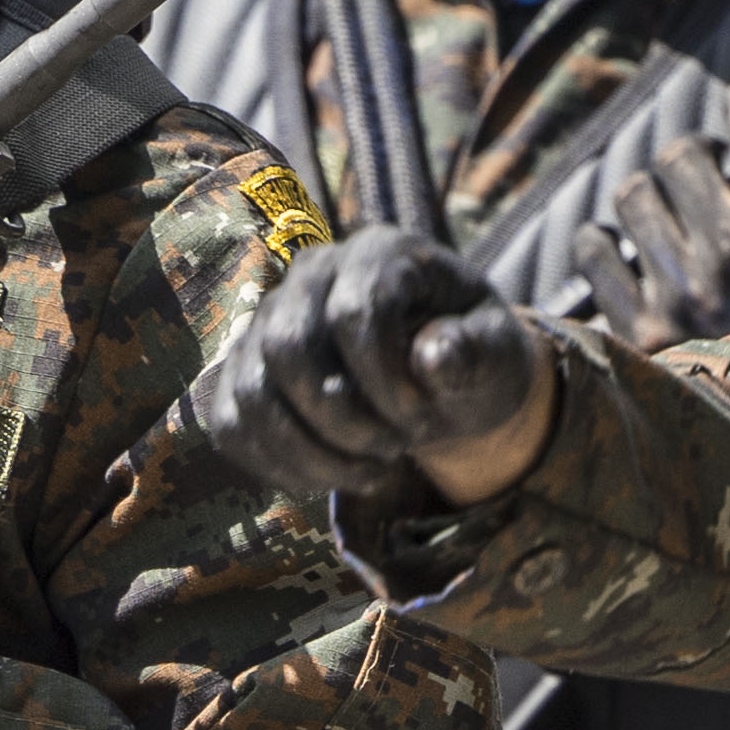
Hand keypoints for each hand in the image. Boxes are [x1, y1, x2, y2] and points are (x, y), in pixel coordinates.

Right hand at [190, 228, 552, 505]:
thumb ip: (476, 351)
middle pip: (288, 349)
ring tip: (370, 471)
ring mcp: (269, 319)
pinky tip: (329, 478)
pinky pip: (230, 423)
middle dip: (344, 419)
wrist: (443, 382)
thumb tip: (435, 355)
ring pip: (253, 392)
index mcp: (381, 252)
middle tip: (395, 449)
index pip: (355, 312)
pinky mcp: (244, 368)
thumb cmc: (474, 358)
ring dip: (311, 451)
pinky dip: (277, 464)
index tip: (422, 422)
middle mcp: (313, 272)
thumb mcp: (498, 354)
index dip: (385, 382)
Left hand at [574, 79, 729, 351]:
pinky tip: (628, 254)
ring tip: (669, 219)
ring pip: (632, 197)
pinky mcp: (637, 332)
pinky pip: (594, 253)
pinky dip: (606, 248)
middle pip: (682, 156)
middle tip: (708, 179)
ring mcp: (678, 293)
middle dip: (694, 161)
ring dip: (650, 201)